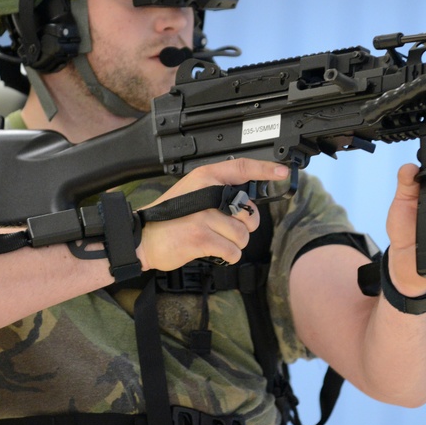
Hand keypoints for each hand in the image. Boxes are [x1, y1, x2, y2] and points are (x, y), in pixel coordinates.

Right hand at [137, 159, 290, 271]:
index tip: (282, 172)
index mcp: (205, 178)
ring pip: (242, 236)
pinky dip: (227, 256)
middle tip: (224, 229)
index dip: (265, 169)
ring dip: (233, 244)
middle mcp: (207, 193)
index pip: (241, 168)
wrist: (143, 239)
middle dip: (244, 226)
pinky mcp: (201, 238)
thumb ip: (218, 192)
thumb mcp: (193, 194)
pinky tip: (212, 251)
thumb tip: (248, 204)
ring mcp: (203, 216)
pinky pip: (232, 251)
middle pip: (248, 212)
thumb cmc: (170, 219)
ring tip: (213, 240)